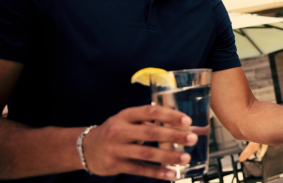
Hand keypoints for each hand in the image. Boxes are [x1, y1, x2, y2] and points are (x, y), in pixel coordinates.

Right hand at [83, 105, 198, 179]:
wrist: (86, 148)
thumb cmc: (116, 131)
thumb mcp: (127, 120)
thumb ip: (149, 121)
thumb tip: (181, 125)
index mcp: (125, 115)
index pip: (149, 112)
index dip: (169, 115)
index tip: (187, 121)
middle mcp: (119, 131)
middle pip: (150, 133)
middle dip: (173, 136)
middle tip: (192, 138)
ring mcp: (116, 149)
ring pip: (146, 154)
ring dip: (168, 157)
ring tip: (186, 158)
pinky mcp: (116, 166)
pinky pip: (140, 170)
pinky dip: (157, 173)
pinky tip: (172, 174)